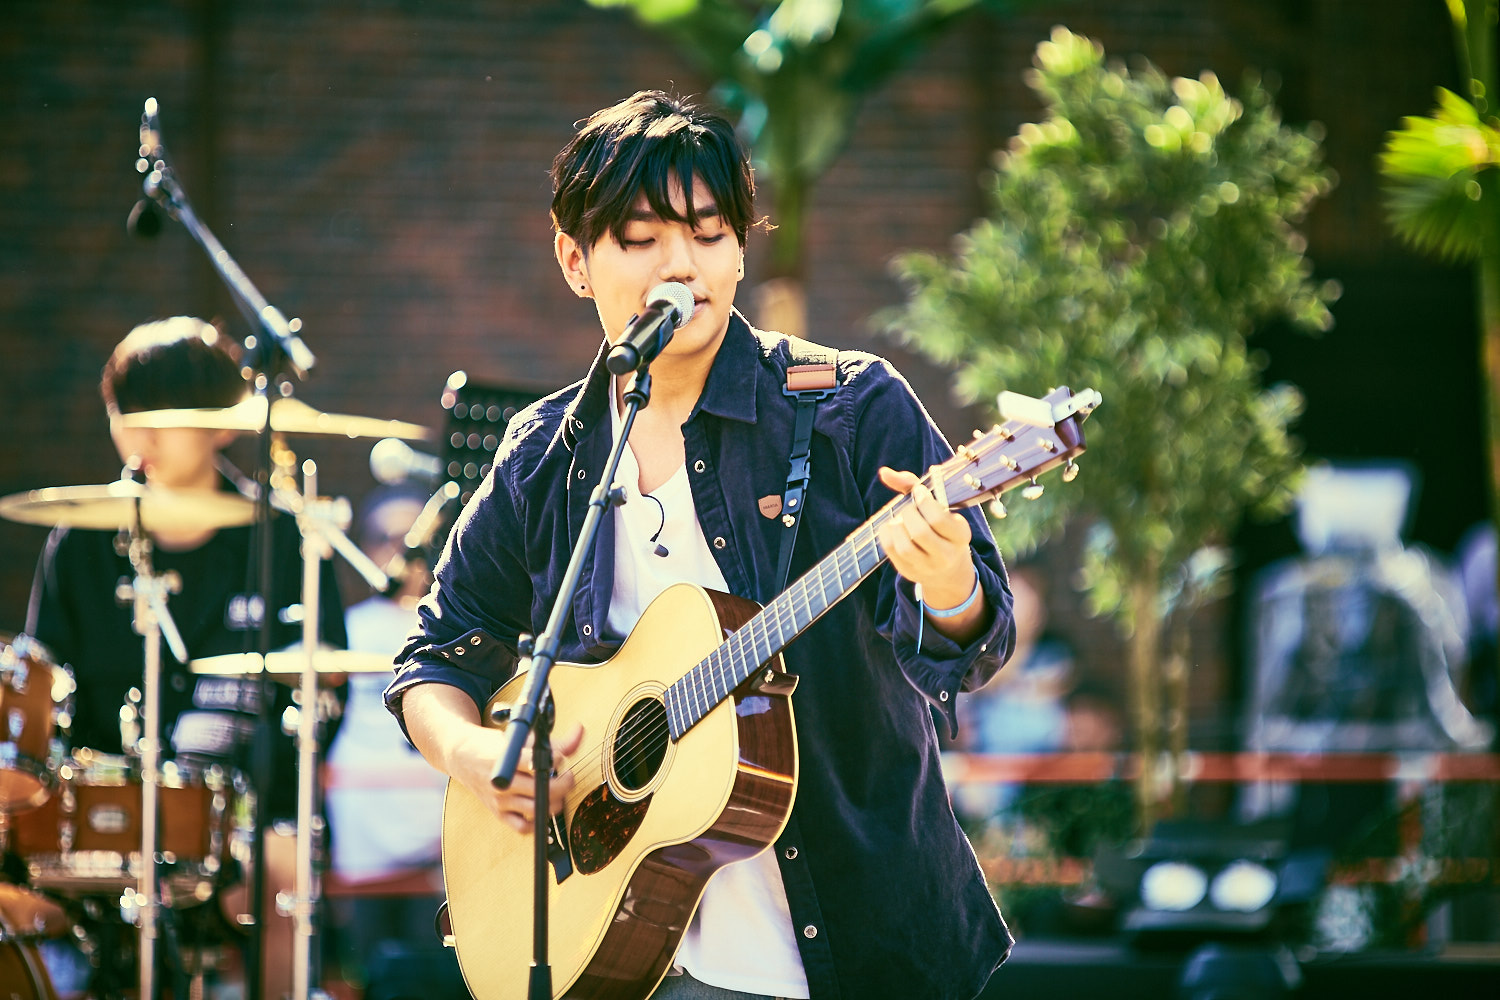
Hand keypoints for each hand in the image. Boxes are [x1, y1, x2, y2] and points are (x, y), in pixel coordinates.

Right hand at [452, 721, 585, 832]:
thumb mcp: (522, 737)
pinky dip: (538, 826)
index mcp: (507, 758)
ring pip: (536, 809)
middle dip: (563, 783)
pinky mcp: (498, 813)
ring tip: (557, 791)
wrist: (461, 755)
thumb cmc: (494, 745)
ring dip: (556, 802)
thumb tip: (580, 730)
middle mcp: (502, 781)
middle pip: (541, 789)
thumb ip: (554, 740)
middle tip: (567, 776)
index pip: (536, 762)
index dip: (555, 760)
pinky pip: (522, 828)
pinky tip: (546, 814)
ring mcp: (500, 800)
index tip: (559, 758)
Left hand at [876, 467, 985, 643]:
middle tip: (910, 507)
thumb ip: (912, 484)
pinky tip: (894, 527)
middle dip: (909, 513)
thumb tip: (884, 472)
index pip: (938, 518)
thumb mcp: (938, 506)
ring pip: (905, 546)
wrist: (947, 568)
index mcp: (960, 535)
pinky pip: (891, 551)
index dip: (924, 500)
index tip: (919, 492)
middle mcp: (946, 555)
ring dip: (897, 525)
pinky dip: (887, 533)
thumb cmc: (940, 526)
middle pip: (920, 532)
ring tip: (901, 518)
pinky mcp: (909, 571)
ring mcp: (927, 567)